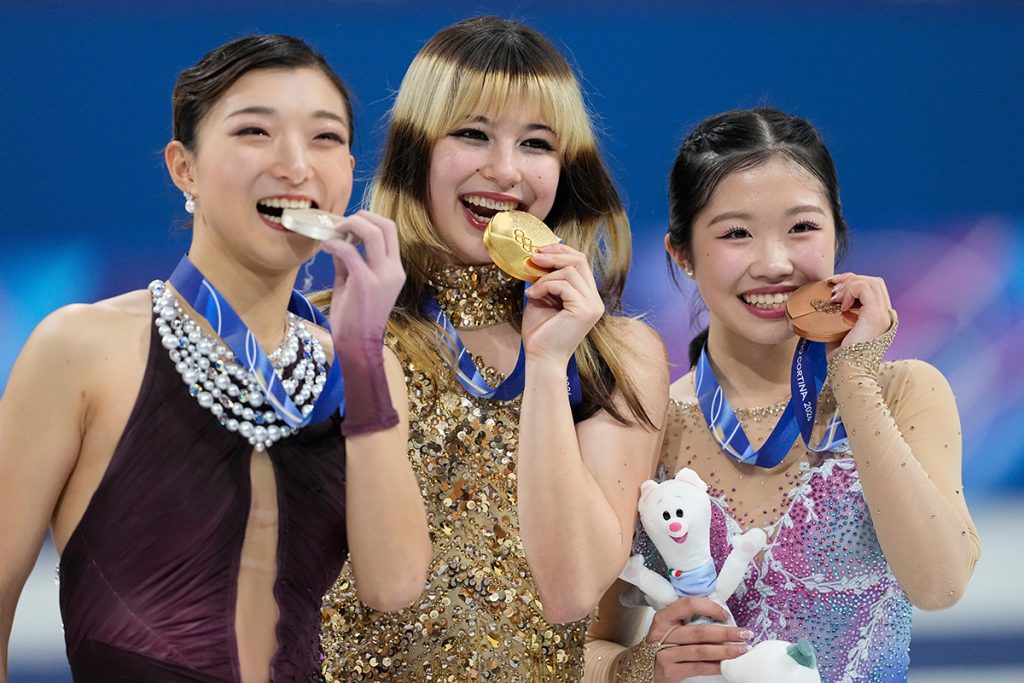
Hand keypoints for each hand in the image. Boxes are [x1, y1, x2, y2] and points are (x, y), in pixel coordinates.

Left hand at [320, 210, 404, 348]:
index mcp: (395, 270)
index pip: (390, 231)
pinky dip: (335, 245)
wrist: (357, 345)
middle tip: (340, 223)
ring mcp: (382, 276)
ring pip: (372, 233)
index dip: (370, 219)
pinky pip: (350, 252)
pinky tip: (325, 247)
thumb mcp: (354, 284)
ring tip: (333, 231)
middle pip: (386, 225)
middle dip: (361, 217)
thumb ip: (349, 262)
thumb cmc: (355, 318)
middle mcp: (394, 270)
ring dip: (350, 226)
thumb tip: (337, 242)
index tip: (349, 223)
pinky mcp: (365, 282)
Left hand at [520, 243, 604, 365]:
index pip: (581, 262)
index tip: (541, 250)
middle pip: (580, 260)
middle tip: (533, 256)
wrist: (541, 359)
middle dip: (555, 254)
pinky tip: (533, 296)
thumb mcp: (542, 298)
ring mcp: (592, 305)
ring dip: (546, 276)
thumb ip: (546, 279)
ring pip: (570, 271)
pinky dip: (545, 286)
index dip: (562, 251)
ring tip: (532, 289)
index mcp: (588, 297)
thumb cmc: (540, 333)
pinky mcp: (584, 310)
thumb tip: (538, 256)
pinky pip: (564, 285)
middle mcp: (595, 300)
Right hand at [645, 596, 751, 681]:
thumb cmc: (662, 644)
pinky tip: (726, 665)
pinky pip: (698, 667)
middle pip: (699, 631)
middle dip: (726, 633)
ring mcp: (664, 653)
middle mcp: (662, 634)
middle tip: (745, 634)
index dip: (710, 608)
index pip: (689, 605)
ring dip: (725, 651)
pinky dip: (715, 666)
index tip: (726, 615)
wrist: (641, 667)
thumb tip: (723, 619)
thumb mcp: (668, 628)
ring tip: (741, 650)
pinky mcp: (670, 671)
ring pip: (701, 651)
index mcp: (663, 617)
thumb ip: (687, 621)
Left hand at [827, 272, 894, 352]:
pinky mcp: (875, 316)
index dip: (854, 282)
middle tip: (832, 285)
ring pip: (872, 282)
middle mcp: (886, 315)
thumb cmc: (841, 356)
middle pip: (875, 282)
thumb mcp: (840, 329)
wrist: (846, 372)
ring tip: (835, 297)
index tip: (834, 286)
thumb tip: (828, 301)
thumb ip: (841, 315)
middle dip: (851, 278)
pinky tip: (840, 304)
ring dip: (850, 283)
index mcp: (881, 317)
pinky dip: (851, 290)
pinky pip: (865, 289)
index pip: (873, 289)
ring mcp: (883, 315)